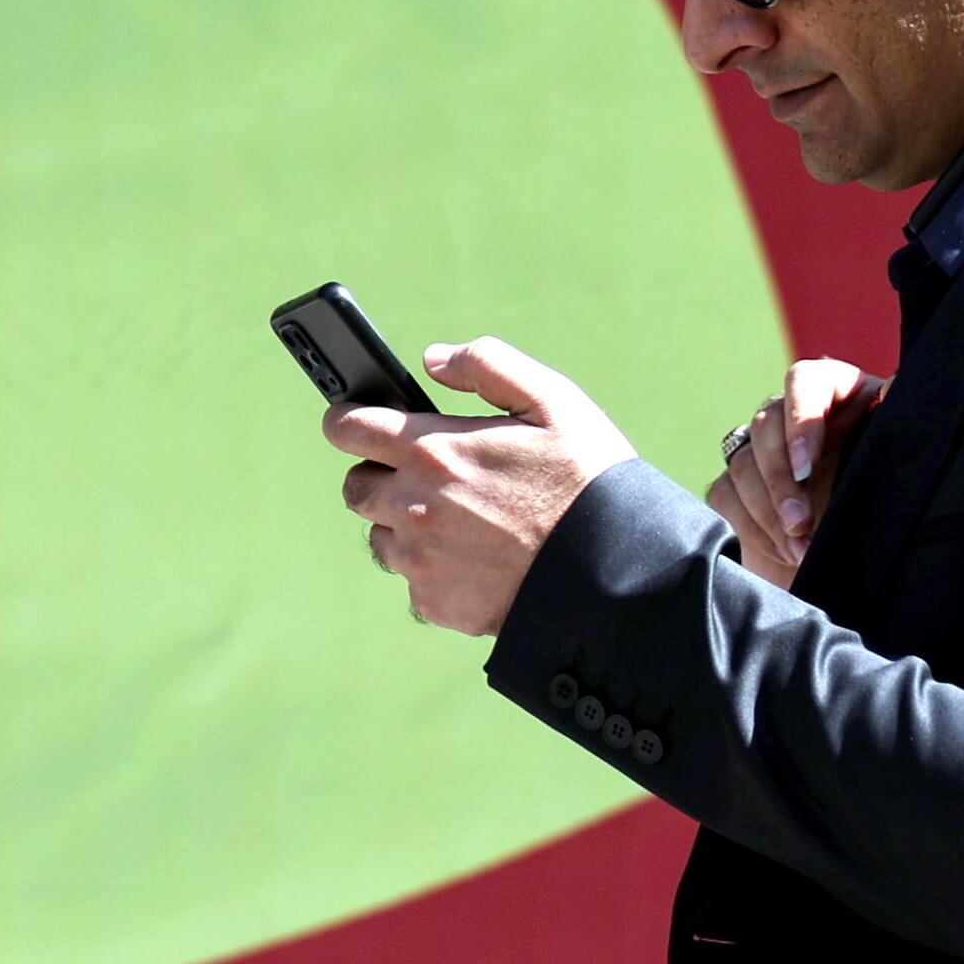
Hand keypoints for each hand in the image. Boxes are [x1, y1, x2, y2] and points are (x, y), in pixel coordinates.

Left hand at [327, 338, 635, 637]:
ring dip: (407, 527)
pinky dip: (436, 571)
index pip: (346, 428)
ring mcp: (421, 561)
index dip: (348, 420)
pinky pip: (414, 583)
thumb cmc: (588, 481)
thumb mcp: (553, 401)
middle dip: (380, 476)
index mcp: (434, 452)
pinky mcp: (436, 604)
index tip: (356, 422)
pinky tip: (480, 561)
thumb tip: (433, 359)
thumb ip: (488, 365)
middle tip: (429, 476)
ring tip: (464, 522)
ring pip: (382, 537)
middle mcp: (415, 507)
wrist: (616, 572)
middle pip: (355, 487)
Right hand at [708, 356, 885, 593]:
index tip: (807, 467)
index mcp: (834, 392)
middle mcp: (791, 412)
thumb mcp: (899, 454)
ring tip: (800, 549)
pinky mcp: (737, 485)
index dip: (801, 420)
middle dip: (781, 480)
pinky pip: (726, 495)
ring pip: (743, 463)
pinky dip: (753, 528)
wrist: (866, 543)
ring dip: (768, 511)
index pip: (804, 382)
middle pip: (766, 426)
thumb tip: (891, 391)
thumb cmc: (892, 488)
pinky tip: (784, 550)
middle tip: (801, 522)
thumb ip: (896, 420)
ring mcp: (759, 448)